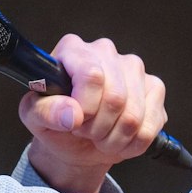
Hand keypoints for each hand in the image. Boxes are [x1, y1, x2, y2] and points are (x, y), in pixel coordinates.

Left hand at [18, 35, 168, 192]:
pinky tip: (120, 139)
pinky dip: (133, 143)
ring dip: (115, 138)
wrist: (79, 143)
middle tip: (85, 132)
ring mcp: (134, 68)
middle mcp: (106, 51)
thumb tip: (72, 114)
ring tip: (101, 138)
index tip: (75, 120)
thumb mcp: (36, 119)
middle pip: (115, 97)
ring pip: (134, 115)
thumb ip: (46, 113)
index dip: (86, 107)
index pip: (92, 75)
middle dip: (98, 128)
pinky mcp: (155, 88)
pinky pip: (151, 125)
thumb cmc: (56, 122)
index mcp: (74, 49)